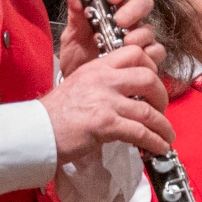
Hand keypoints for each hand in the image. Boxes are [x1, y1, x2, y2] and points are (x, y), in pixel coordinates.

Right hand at [39, 40, 172, 163]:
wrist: (35, 132)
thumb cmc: (53, 115)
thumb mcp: (77, 85)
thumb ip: (102, 84)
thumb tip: (126, 96)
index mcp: (96, 68)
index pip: (134, 53)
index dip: (150, 67)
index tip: (152, 83)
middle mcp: (103, 80)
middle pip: (149, 79)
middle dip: (162, 97)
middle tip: (161, 110)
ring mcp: (105, 102)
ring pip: (148, 110)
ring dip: (163, 126)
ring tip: (166, 135)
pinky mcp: (105, 124)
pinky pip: (140, 132)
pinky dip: (155, 141)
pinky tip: (158, 147)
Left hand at [57, 0, 160, 74]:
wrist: (79, 86)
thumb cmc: (76, 57)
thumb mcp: (71, 35)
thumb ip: (75, 13)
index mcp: (109, 7)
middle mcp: (127, 20)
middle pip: (143, 2)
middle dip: (134, 9)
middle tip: (120, 20)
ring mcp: (138, 37)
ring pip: (149, 28)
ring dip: (140, 34)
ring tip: (126, 42)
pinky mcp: (145, 57)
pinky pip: (156, 51)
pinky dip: (150, 53)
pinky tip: (140, 56)